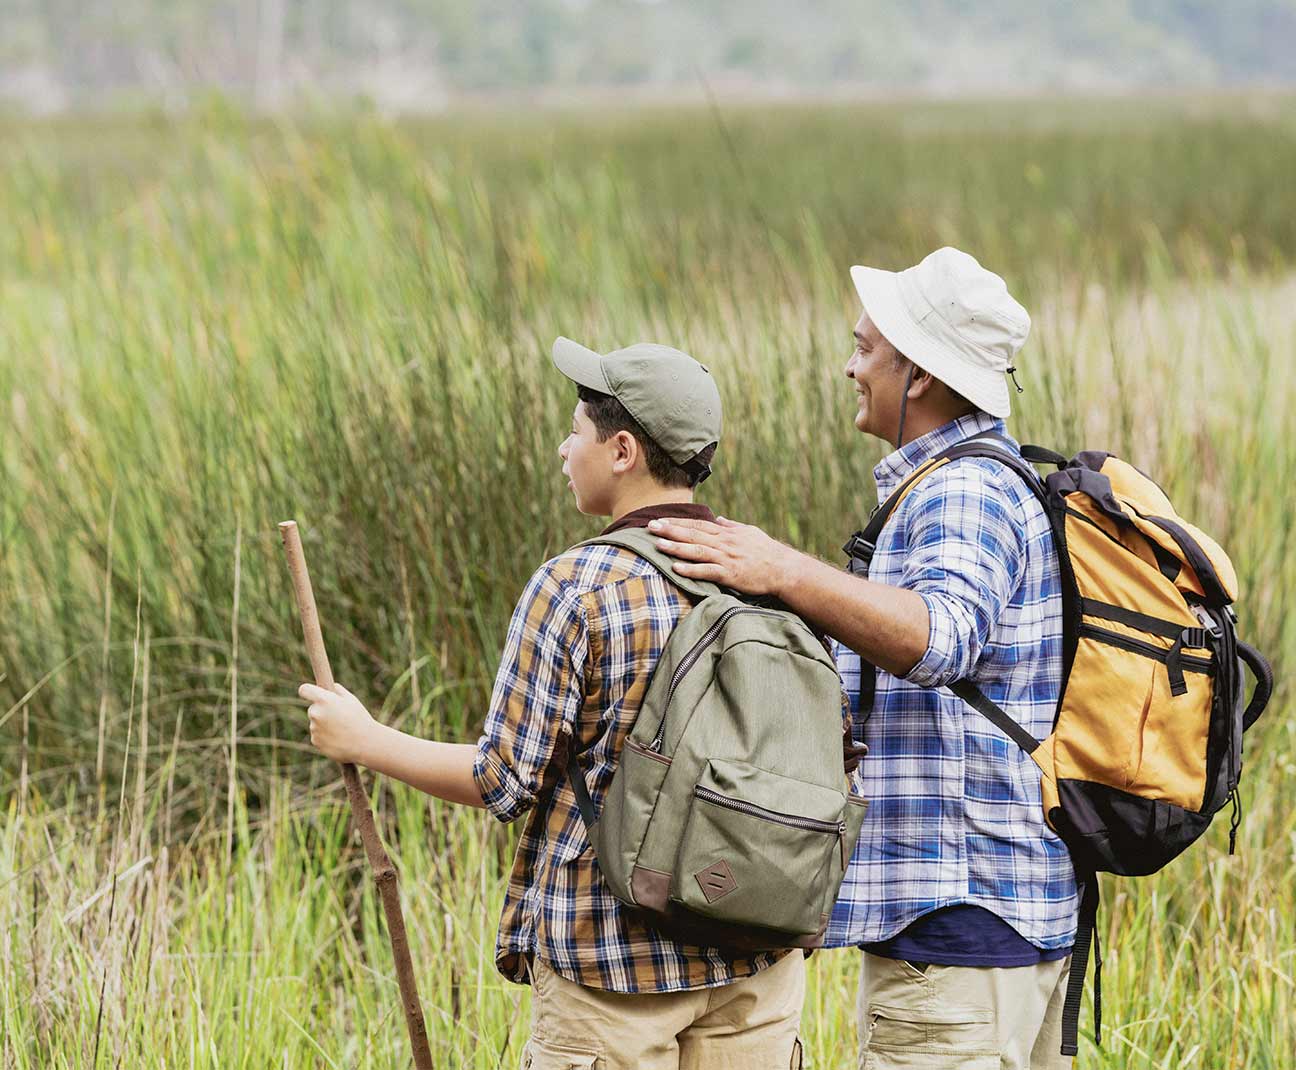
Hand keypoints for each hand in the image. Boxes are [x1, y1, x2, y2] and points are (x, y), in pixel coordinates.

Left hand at [297, 681, 378, 764]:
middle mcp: (315, 713)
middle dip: (322, 711)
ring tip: (342, 730)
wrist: (365, 743)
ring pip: (316, 723)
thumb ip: (338, 691)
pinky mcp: (315, 741)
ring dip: (325, 725)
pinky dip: (325, 737)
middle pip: (313, 709)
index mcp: (324, 700)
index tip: (311, 693)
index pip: (304, 690)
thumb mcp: (351, 700)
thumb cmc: (360, 719)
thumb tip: (330, 688)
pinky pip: (318, 736)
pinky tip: (339, 738)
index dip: (307, 691)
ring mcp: (314, 728)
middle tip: (338, 716)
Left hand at [646, 516, 799, 597]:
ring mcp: (726, 558)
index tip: (659, 519)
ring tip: (658, 544)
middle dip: (670, 530)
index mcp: (726, 533)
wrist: (784, 568)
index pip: (697, 525)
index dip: (677, 522)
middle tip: (650, 527)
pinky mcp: (730, 574)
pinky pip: (707, 572)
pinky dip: (691, 570)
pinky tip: (676, 569)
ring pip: (697, 551)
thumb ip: (732, 526)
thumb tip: (719, 518)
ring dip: (676, 547)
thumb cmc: (767, 551)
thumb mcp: (749, 532)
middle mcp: (724, 543)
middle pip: (693, 535)